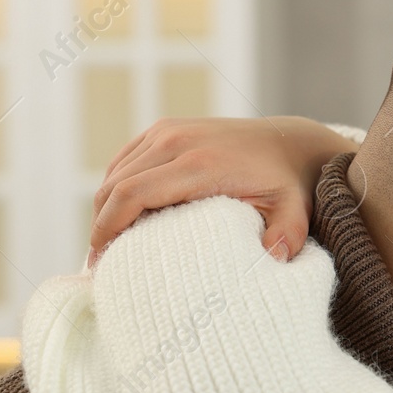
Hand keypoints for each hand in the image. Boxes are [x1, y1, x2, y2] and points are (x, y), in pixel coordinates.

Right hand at [89, 116, 357, 266]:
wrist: (289, 143)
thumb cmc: (287, 185)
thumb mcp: (294, 211)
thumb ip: (287, 235)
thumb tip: (273, 258)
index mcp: (200, 163)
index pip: (133, 194)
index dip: (108, 229)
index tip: (101, 263)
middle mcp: (177, 140)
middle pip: (115, 186)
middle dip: (100, 226)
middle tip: (98, 264)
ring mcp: (168, 130)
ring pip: (114, 173)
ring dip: (104, 208)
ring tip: (108, 245)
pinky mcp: (164, 128)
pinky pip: (125, 161)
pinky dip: (115, 189)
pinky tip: (120, 217)